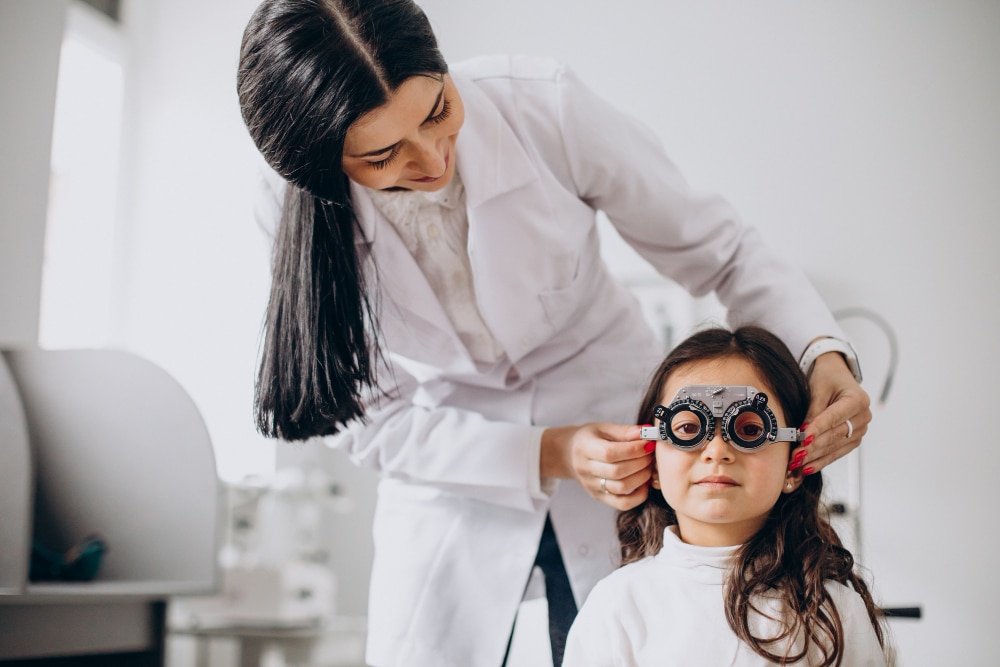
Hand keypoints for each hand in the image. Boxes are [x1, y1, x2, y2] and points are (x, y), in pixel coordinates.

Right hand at [541, 422, 653, 509]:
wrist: (569, 455)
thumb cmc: (590, 439)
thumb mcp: (603, 428)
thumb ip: (625, 431)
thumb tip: (648, 431)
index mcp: (584, 448)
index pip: (610, 453)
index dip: (633, 450)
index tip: (649, 444)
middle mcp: (585, 469)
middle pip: (617, 472)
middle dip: (641, 463)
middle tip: (651, 454)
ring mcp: (591, 486)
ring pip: (621, 488)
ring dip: (642, 477)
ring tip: (649, 466)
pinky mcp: (599, 497)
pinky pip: (622, 503)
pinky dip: (639, 495)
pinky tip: (644, 483)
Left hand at [789, 351, 871, 474]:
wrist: (835, 376)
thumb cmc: (826, 378)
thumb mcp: (817, 388)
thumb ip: (812, 410)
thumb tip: (803, 434)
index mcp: (858, 399)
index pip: (834, 417)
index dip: (818, 429)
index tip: (803, 439)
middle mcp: (863, 416)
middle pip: (836, 435)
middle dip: (814, 447)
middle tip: (795, 456)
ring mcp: (860, 430)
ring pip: (836, 447)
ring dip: (816, 457)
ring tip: (797, 464)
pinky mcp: (853, 439)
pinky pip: (837, 452)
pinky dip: (821, 460)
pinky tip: (807, 467)